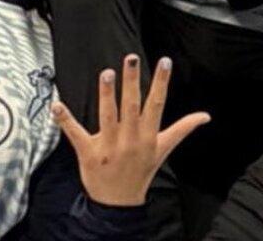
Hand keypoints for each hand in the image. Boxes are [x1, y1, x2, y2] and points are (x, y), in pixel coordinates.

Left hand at [53, 54, 208, 207]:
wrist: (119, 205)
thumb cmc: (141, 172)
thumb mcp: (163, 150)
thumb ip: (182, 129)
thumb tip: (205, 116)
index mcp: (148, 136)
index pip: (157, 105)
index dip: (161, 82)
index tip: (165, 61)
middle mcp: (130, 140)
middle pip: (132, 107)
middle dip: (131, 82)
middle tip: (131, 59)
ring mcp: (109, 147)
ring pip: (108, 117)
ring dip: (107, 95)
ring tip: (107, 73)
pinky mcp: (88, 154)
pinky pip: (76, 135)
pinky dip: (65, 120)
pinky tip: (57, 105)